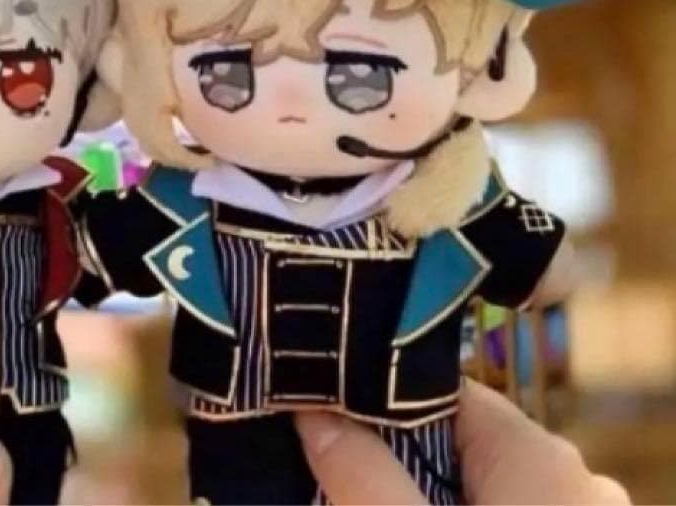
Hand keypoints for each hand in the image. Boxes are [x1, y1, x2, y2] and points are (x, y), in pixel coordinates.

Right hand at [296, 379, 629, 504]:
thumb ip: (362, 475)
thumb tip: (310, 408)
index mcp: (542, 457)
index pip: (445, 392)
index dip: (378, 400)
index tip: (319, 412)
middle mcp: (577, 481)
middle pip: (461, 443)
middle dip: (395, 456)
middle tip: (326, 474)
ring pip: (482, 487)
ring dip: (422, 494)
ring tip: (357, 499)